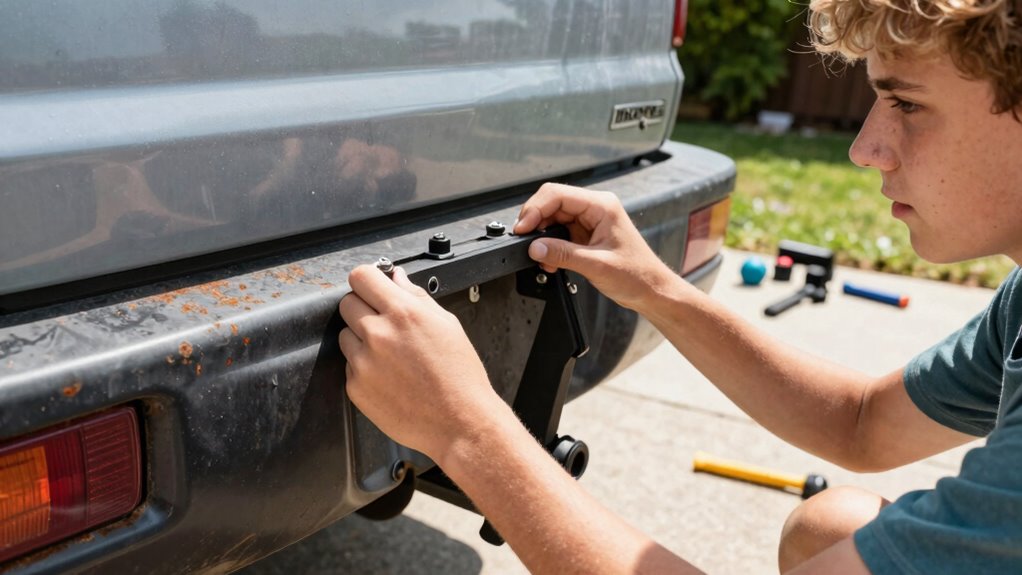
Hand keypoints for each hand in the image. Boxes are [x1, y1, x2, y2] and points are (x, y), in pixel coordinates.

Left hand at [338, 265, 502, 459]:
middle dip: (363, 307)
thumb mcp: (447, 324)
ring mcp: (363, 362)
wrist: (459, 421)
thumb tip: (397, 277)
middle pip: (347, 303)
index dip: (367, 280)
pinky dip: (364, 367)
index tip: (372, 287)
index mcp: (403, 313)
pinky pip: (349, 365)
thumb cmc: (459, 375)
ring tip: (390, 355)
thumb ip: (416, 296)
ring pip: (344, 335)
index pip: (361, 277)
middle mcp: (378, 334)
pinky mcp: (356, 387)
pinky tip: (389, 376)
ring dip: (360, 339)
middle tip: (383, 323)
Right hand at [513, 183, 675, 310]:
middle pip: (552, 204)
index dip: (535, 209)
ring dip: (542, 237)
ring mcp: (590, 221)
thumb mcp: (596, 265)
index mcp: (601, 206)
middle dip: (535, 223)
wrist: (652, 290)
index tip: (522, 229)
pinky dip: (550, 246)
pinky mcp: (586, 235)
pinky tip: (549, 261)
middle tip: (524, 242)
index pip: (557, 195)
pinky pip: (559, 234)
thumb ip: (563, 254)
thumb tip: (535, 247)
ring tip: (540, 256)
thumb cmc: (637, 275)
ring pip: (553, 219)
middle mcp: (595, 209)